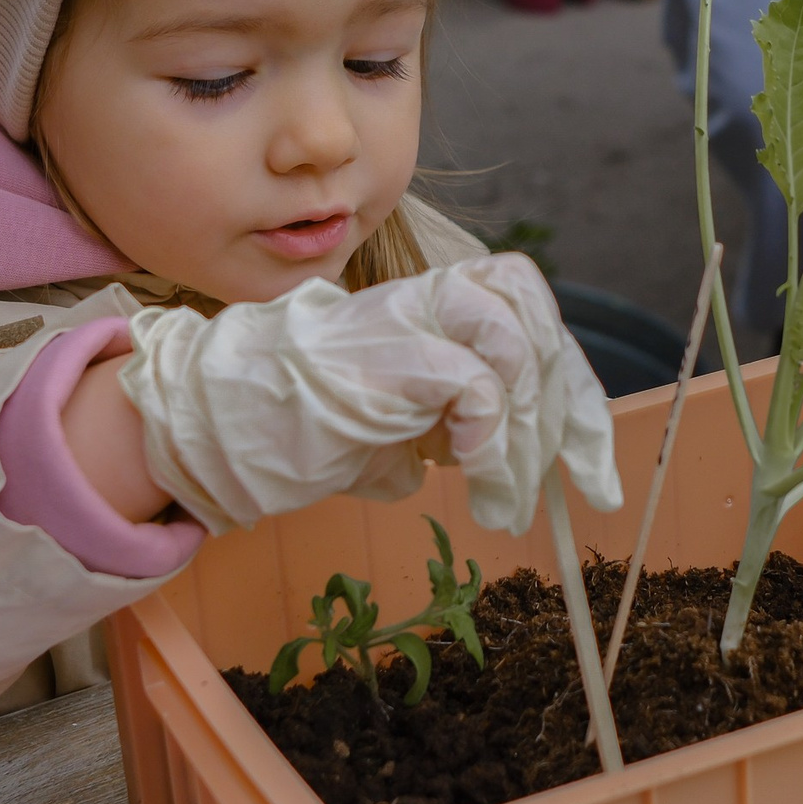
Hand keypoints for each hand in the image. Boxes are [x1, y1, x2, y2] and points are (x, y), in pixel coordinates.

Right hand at [115, 253, 622, 535]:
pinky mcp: (386, 355)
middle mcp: (423, 302)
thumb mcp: (384, 432)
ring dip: (527, 432)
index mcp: (429, 314)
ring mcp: (403, 321)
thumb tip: (479, 460)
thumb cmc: (287, 431)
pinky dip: (490, 434)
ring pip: (516, 339)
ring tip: (506, 501)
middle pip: (536, 313)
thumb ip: (436, 429)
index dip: (574, 395)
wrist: (208, 426)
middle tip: (583, 488)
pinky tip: (471, 477)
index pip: (530, 319)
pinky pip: (474, 380)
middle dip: (574, 409)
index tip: (594, 475)